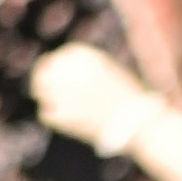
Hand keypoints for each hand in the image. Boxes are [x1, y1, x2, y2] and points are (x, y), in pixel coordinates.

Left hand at [33, 43, 147, 153]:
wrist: (140, 123)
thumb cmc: (132, 100)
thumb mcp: (111, 73)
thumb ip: (87, 70)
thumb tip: (65, 75)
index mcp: (85, 57)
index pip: (60, 57)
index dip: (55, 65)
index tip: (54, 73)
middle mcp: (72, 70)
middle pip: (43, 71)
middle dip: (42, 79)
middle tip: (41, 89)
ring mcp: (66, 92)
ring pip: (40, 90)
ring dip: (44, 96)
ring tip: (50, 103)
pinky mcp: (64, 115)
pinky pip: (46, 113)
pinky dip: (53, 116)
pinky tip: (62, 120)